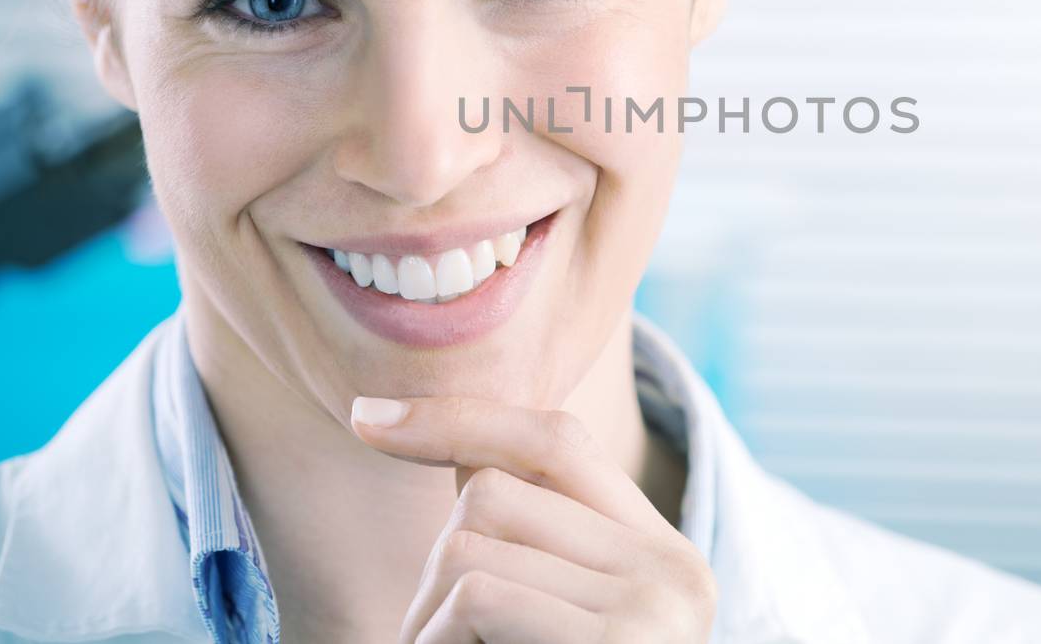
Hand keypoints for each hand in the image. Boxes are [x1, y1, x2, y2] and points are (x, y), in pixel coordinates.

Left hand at [350, 395, 716, 643]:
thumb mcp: (561, 623)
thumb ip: (536, 548)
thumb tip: (454, 449)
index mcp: (665, 555)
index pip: (557, 438)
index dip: (460, 418)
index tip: (366, 421)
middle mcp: (674, 569)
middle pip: (498, 491)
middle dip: (437, 560)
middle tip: (435, 641)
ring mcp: (654, 605)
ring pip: (474, 539)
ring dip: (426, 613)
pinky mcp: (623, 643)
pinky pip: (480, 593)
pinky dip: (434, 640)